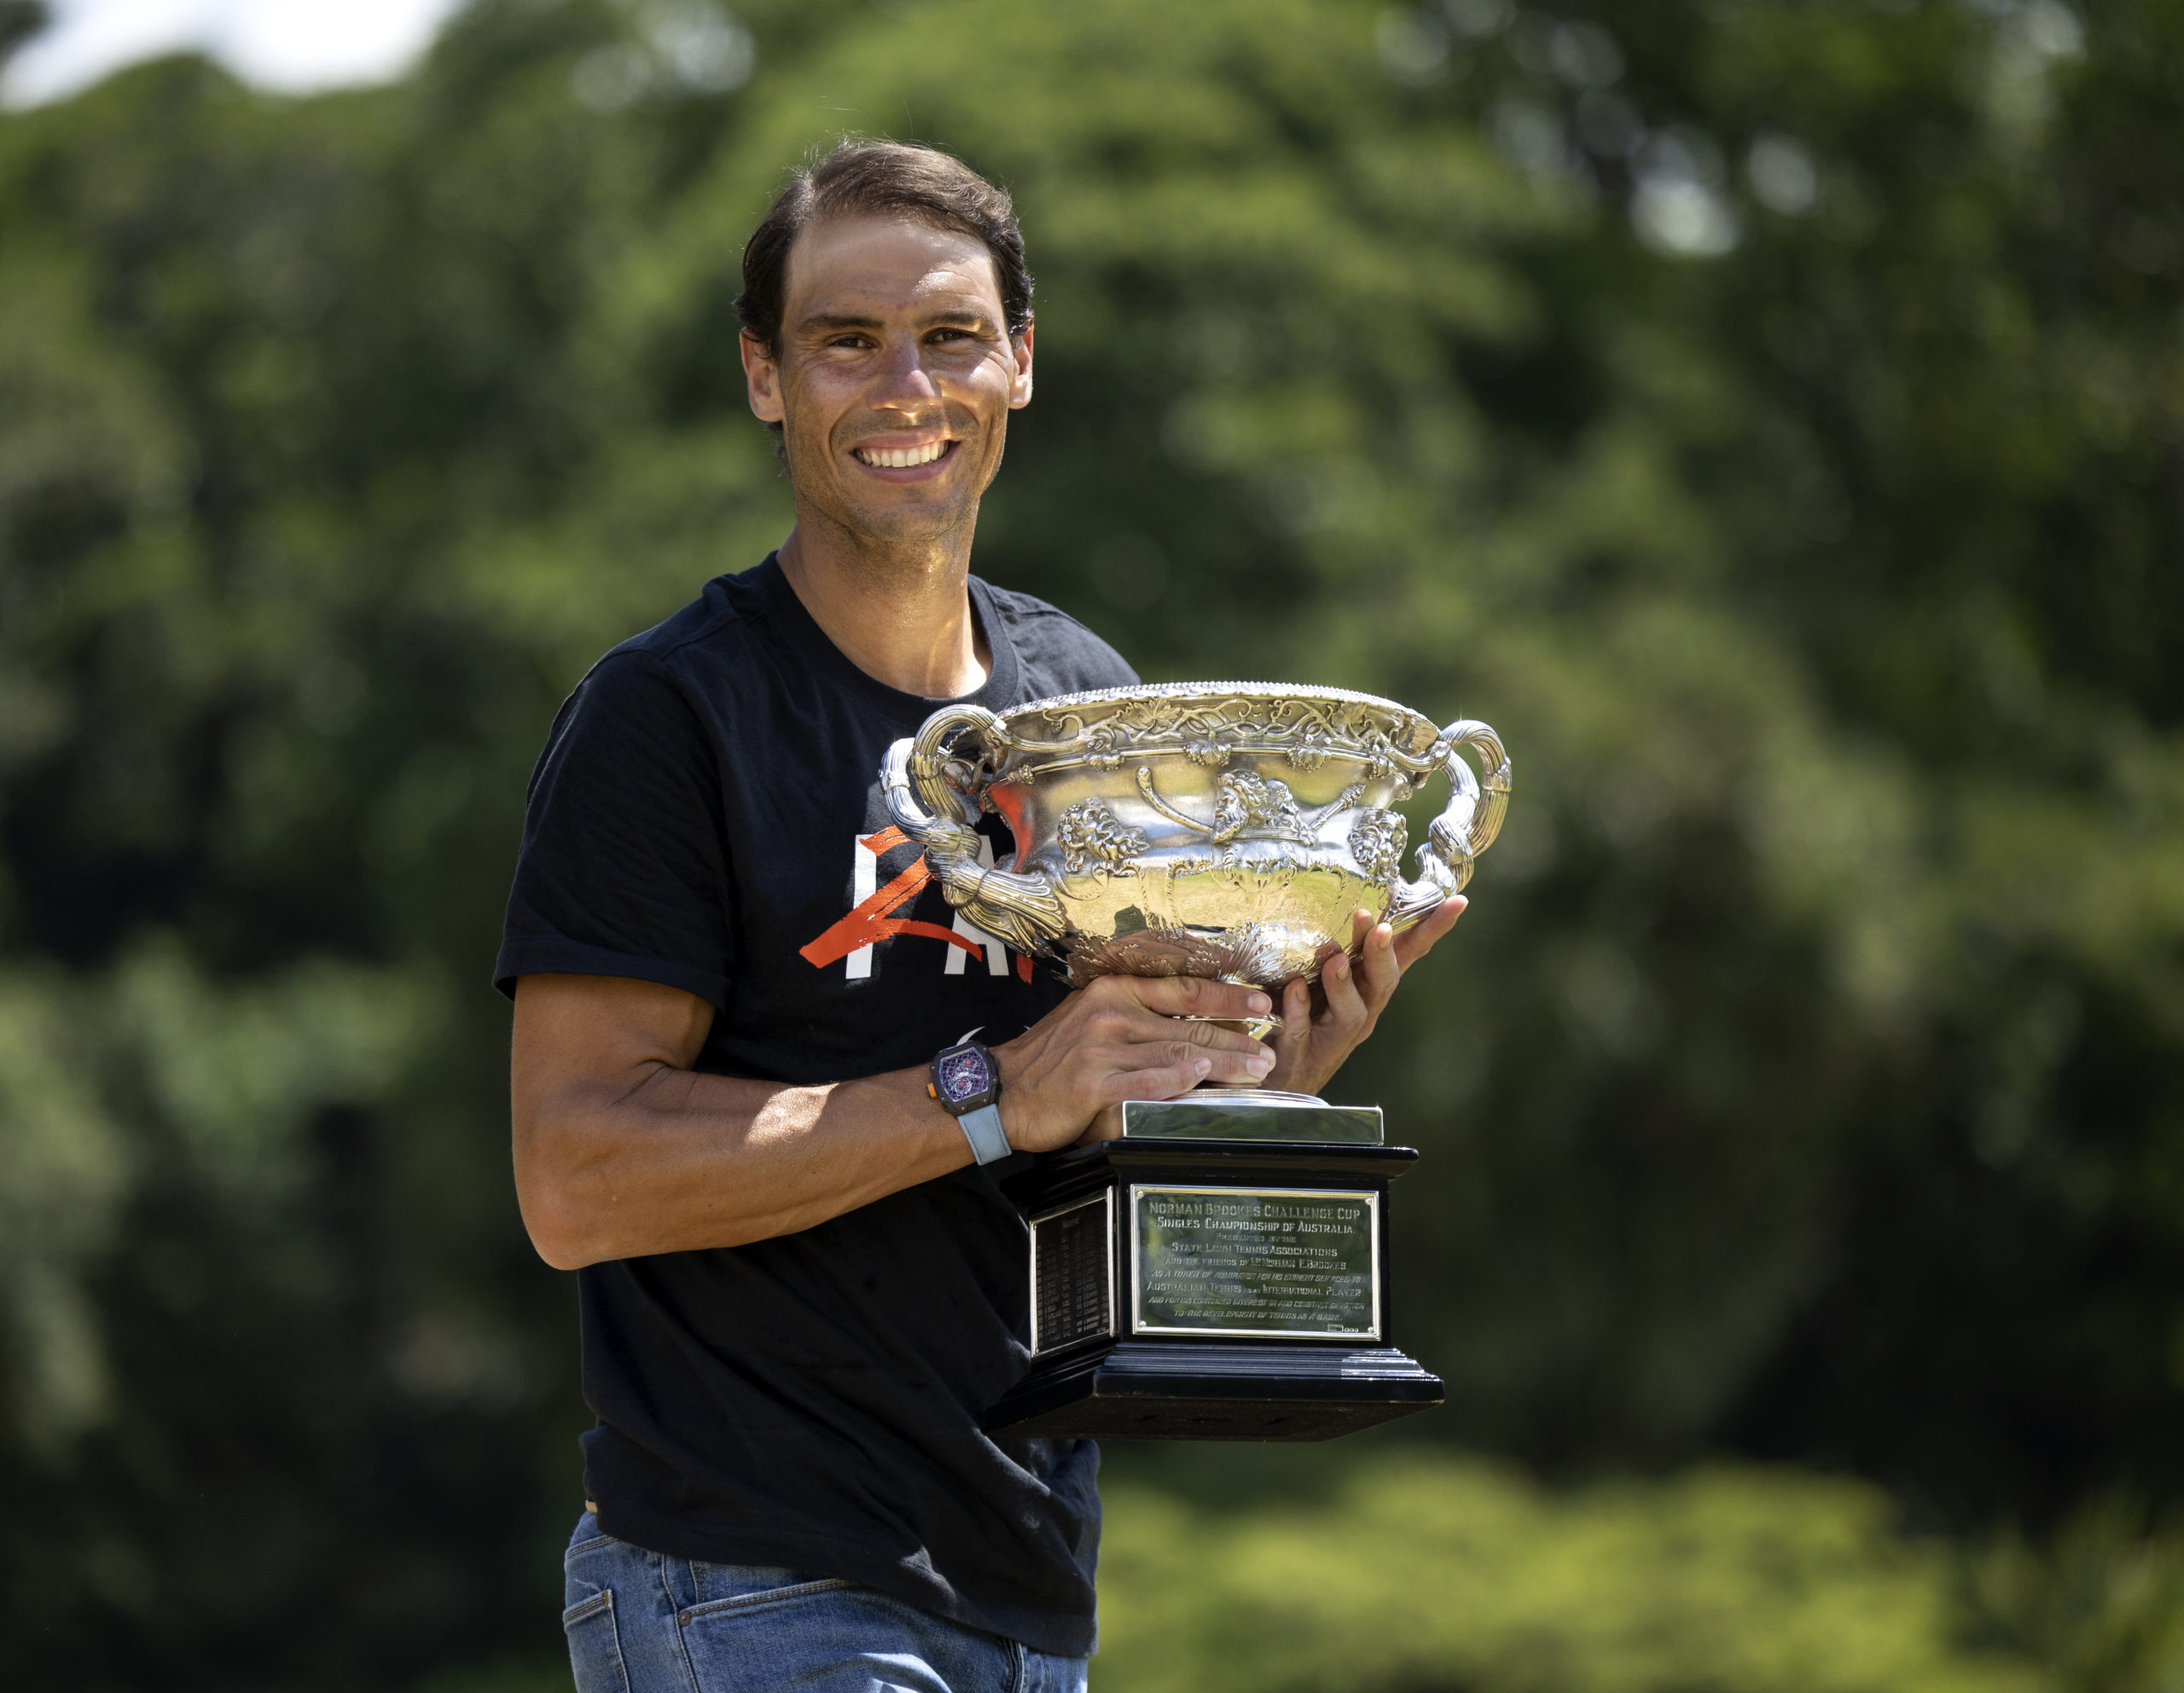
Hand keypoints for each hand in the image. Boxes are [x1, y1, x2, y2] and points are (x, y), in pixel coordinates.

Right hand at [995, 974, 1275, 1153]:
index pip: (1182, 989)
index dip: (1226, 997)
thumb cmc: (1050, 1059)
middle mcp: (1110, 1014)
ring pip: (1177, 1054)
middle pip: (1188, 1025)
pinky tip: (1203, 1081)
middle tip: (1269, 1052)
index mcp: (1113, 991)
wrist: (1001, 1090)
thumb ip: (1134, 1016)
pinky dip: (1179, 1082)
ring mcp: (1101, 1049)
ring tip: (1256, 1072)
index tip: (1259, 1005)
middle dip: (1236, 1039)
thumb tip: (1189, 1024)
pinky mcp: (1093, 1084)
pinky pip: (1147, 1082)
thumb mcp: (1089, 1019)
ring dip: (1223, 1064)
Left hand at [1263, 897, 1466, 1096]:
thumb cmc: (1310, 1017)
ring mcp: (1336, 1034)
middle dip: (1384, 954)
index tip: (1457, 901)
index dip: (1432, 930)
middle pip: (1384, 982)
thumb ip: (1341, 946)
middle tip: (1380, 927)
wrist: (1286, 1076)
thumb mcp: (1329, 977)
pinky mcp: (1305, 1050)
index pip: (1407, 954)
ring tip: (1335, 957)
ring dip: (1344, 982)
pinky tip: (1295, 986)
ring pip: (1352, 1010)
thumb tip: (1354, 903)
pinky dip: (1299, 1007)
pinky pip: (1303, 1028)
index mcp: (1372, 987)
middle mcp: (1363, 1010)